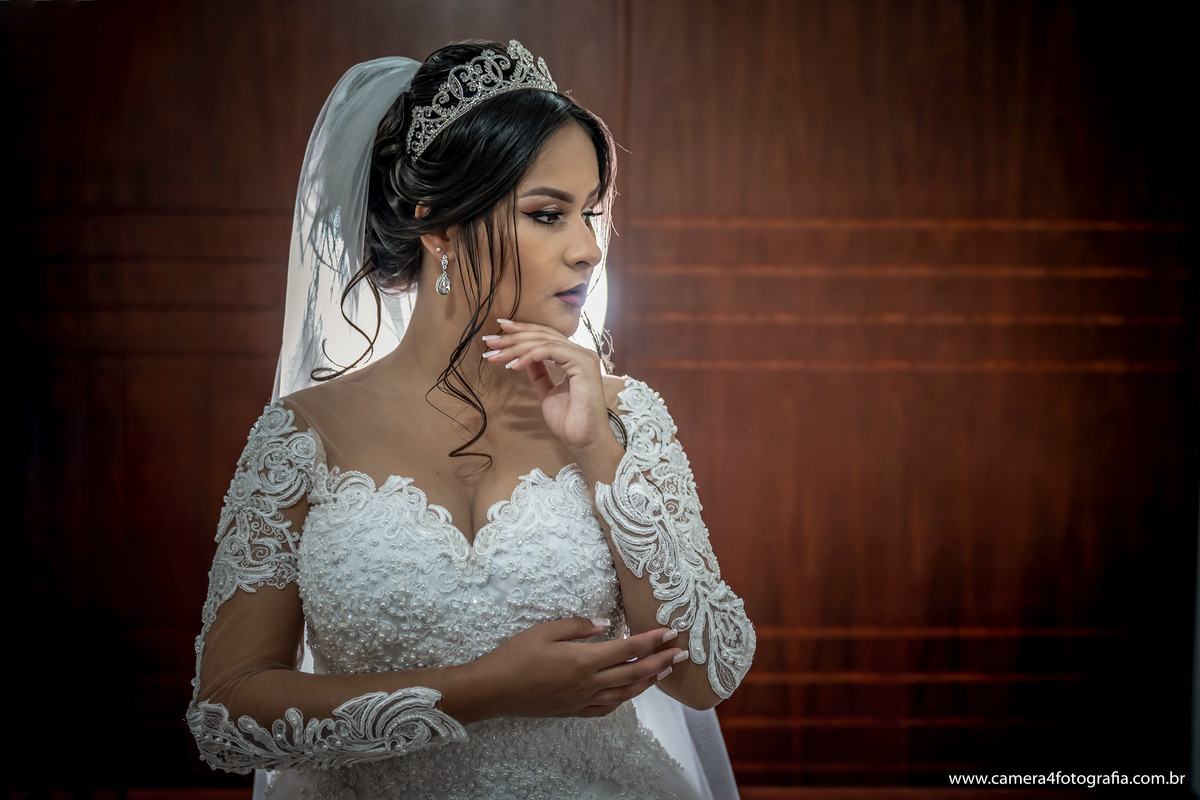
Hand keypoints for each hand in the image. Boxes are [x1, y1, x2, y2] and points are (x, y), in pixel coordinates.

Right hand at [444, 617, 685, 721]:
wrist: (493, 690)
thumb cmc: (515, 656)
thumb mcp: (545, 630)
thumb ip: (577, 626)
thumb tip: (603, 624)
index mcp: (584, 660)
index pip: (627, 648)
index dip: (651, 641)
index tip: (670, 633)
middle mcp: (588, 683)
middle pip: (634, 673)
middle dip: (660, 662)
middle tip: (680, 654)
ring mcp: (582, 700)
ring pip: (625, 693)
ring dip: (648, 682)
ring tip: (664, 672)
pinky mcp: (574, 711)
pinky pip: (607, 707)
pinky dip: (624, 699)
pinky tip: (630, 692)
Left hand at [482, 319, 611, 454]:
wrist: (582, 440)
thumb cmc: (568, 421)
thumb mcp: (547, 391)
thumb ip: (539, 373)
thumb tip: (524, 359)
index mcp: (574, 358)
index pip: (546, 336)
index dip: (522, 332)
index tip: (498, 332)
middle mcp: (581, 353)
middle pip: (543, 335)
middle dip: (514, 337)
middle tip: (489, 342)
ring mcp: (583, 357)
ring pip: (544, 342)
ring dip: (516, 348)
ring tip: (496, 356)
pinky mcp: (583, 363)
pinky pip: (550, 351)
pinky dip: (529, 356)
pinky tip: (513, 365)